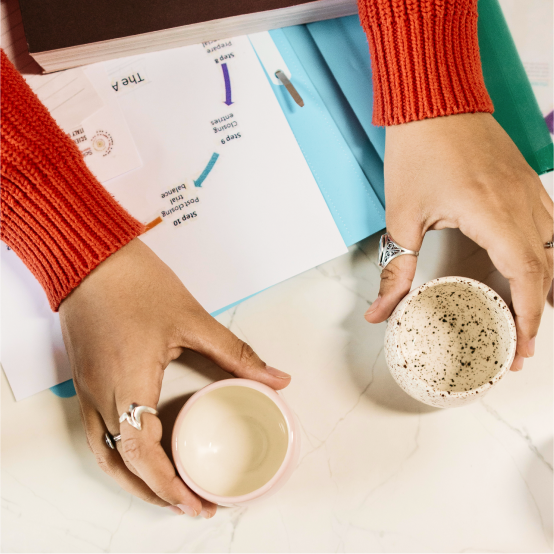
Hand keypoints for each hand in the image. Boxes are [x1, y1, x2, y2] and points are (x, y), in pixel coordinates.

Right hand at [59, 238, 290, 516]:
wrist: (93, 259)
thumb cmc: (137, 284)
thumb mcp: (192, 319)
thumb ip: (235, 353)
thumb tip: (276, 377)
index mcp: (128, 384)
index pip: (144, 455)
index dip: (170, 486)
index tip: (196, 503)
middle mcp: (101, 395)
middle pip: (122, 466)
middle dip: (154, 493)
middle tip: (189, 504)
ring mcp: (87, 390)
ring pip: (103, 455)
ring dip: (133, 480)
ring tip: (166, 490)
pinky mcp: (85, 380)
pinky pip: (96, 434)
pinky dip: (118, 456)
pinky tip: (139, 456)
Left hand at [365, 113, 553, 371]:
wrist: (435, 100)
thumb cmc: (418, 151)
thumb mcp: (402, 216)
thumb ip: (396, 269)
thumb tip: (380, 312)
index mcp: (494, 215)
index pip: (527, 277)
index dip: (529, 317)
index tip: (521, 348)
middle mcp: (523, 205)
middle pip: (547, 271)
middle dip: (538, 314)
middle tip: (520, 348)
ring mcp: (530, 193)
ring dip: (547, 287)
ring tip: (531, 317)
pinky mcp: (526, 184)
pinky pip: (550, 228)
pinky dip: (548, 258)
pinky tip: (537, 272)